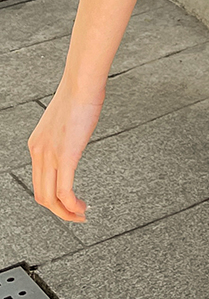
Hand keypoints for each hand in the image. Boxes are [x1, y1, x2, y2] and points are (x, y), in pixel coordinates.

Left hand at [29, 71, 103, 226]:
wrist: (82, 83)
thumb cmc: (79, 97)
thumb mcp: (63, 123)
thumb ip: (63, 138)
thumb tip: (73, 144)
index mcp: (36, 145)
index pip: (38, 183)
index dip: (52, 199)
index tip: (68, 203)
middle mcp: (38, 152)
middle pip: (42, 196)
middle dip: (59, 212)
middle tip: (76, 215)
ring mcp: (50, 155)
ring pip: (50, 199)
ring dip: (66, 213)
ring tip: (80, 214)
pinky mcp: (65, 156)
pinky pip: (64, 192)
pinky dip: (72, 206)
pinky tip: (82, 207)